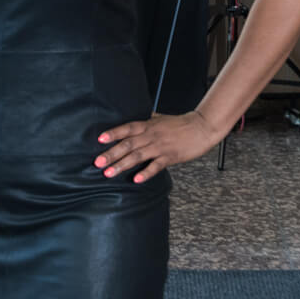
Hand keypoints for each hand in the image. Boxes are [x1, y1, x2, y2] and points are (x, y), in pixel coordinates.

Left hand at [93, 112, 220, 183]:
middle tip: (97, 162)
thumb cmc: (181, 123)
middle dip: (111, 154)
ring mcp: (160, 146)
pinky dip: (145, 173)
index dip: (113, 133)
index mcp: (148, 125)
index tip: (99, 139)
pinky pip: (156, 166)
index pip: (127, 128)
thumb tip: (131, 119)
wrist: (202, 127)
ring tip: (109, 173)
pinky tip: (136, 180)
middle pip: (128, 144)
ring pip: (138, 156)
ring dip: (122, 165)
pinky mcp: (170, 157)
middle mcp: (151, 135)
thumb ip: (145, 120)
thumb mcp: (160, 118)